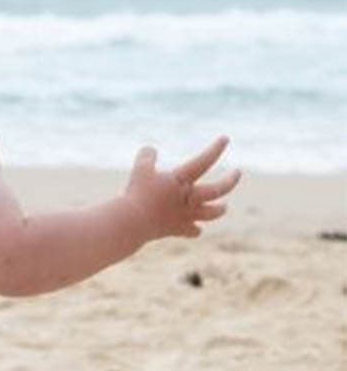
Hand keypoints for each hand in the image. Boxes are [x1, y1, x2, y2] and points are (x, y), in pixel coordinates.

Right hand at [124, 136, 242, 240]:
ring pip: (211, 213)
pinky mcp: (176, 229)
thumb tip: (151, 150)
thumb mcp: (140, 169)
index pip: (204, 161)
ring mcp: (185, 215)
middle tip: (238, 172)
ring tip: (223, 207)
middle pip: (218, 190)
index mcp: (183, 180)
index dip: (216, 149)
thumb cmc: (137, 194)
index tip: (225, 139)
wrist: (133, 223)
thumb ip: (147, 156)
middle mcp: (189, 197)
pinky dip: (194, 230)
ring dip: (219, 210)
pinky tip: (194, 228)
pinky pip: (192, 231)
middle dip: (230, 181)